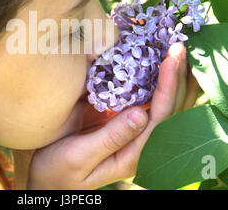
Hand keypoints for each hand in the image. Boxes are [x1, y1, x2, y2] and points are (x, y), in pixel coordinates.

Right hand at [17, 42, 199, 188]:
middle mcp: (140, 145)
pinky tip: (156, 65)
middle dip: (178, 78)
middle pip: (171, 110)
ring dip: (173, 79)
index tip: (171, 57)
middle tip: (180, 46)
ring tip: (178, 52)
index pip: (161, 117)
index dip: (168, 86)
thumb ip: (111, 138)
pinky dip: (155, 82)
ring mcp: (133, 134)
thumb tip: (141, 114)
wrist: (47, 181)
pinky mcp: (122, 125)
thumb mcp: (79, 157)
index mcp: (133, 155)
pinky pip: (146, 102)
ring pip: (164, 106)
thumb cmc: (58, 172)